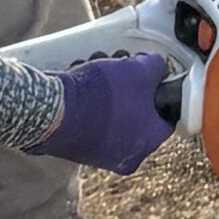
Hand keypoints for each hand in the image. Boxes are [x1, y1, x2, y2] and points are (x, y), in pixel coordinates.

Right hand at [24, 52, 175, 175]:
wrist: (52, 110)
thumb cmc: (103, 95)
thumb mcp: (142, 70)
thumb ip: (158, 68)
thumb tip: (158, 68)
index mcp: (147, 143)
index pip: (167, 115)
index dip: (162, 89)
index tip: (154, 74)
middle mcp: (125, 155)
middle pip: (139, 110)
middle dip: (131, 83)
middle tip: (123, 64)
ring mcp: (99, 153)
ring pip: (114, 111)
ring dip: (109, 86)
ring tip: (99, 65)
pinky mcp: (77, 146)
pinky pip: (93, 118)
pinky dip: (90, 98)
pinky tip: (83, 78)